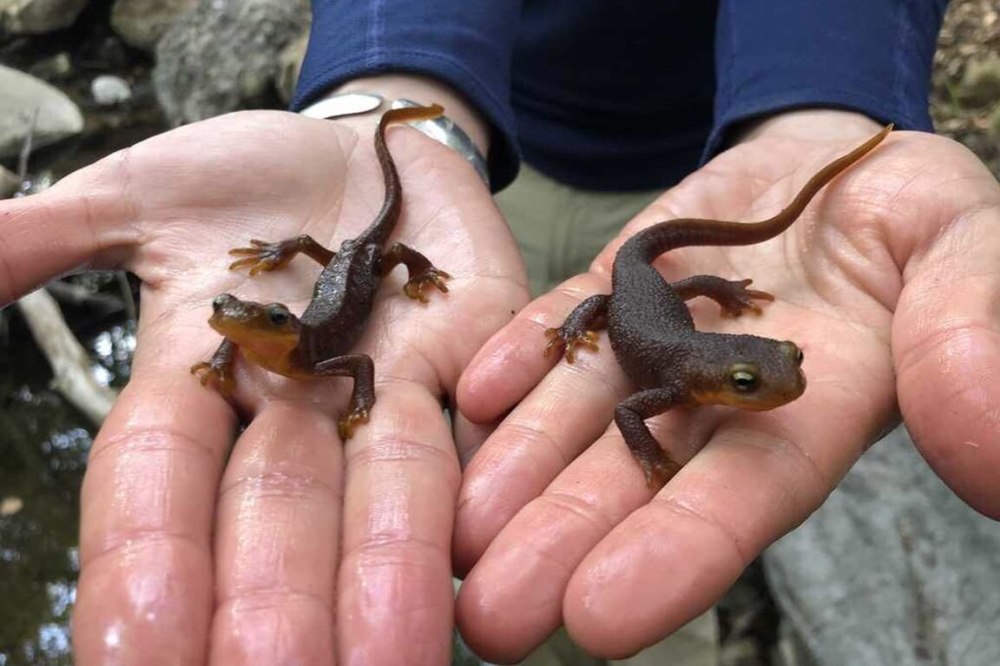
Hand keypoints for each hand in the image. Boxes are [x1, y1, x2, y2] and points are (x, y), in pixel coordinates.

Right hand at [0, 109, 525, 663]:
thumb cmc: (246, 179)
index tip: (127, 658)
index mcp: (205, 383)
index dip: (143, 568)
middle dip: (274, 602)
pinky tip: (493, 555)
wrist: (370, 150)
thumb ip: (50, 235)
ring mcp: (397, 389)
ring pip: (393, 492)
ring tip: (390, 663)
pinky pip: (494, 425)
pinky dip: (497, 484)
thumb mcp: (141, 197)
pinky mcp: (485, 356)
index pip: (161, 489)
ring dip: (390, 573)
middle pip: (280, 518)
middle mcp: (301, 412)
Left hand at [452, 109, 999, 660]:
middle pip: (636, 482)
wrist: (839, 165)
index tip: (600, 618)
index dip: (677, 555)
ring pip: (583, 417)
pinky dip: (525, 354)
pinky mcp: (617, 289)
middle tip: (491, 616)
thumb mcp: (965, 257)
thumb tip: (991, 460)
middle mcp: (720, 400)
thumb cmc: (917, 216)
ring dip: (521, 469)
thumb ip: (970, 341)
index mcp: (810, 414)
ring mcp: (660, 345)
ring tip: (459, 526)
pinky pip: (566, 324)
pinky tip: (481, 393)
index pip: (741, 498)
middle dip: (565, 543)